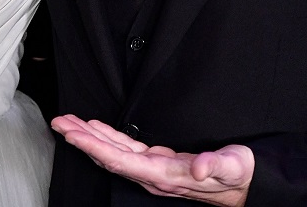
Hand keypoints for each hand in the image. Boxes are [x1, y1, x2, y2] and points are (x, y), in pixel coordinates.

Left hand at [51, 115, 252, 206]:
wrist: (247, 184)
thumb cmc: (240, 174)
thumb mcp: (233, 167)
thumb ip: (214, 165)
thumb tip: (196, 166)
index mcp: (165, 175)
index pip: (121, 161)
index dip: (94, 147)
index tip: (73, 134)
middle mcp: (153, 175)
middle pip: (109, 156)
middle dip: (82, 139)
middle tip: (59, 122)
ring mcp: (153, 169)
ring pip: (113, 152)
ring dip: (89, 136)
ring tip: (67, 122)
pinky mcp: (158, 162)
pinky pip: (124, 149)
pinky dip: (106, 136)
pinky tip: (94, 127)